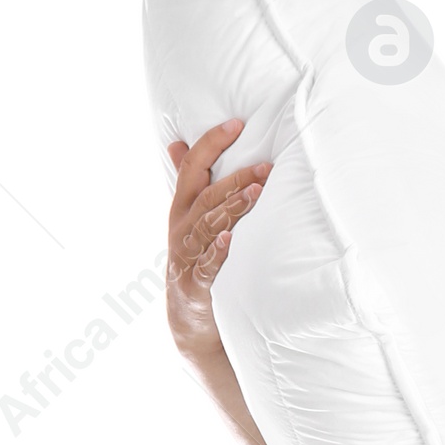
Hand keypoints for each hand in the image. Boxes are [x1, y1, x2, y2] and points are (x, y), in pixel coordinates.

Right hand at [165, 117, 271, 356]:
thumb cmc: (195, 259)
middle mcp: (181, 228)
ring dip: (232, 207)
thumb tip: (177, 142)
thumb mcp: (189, 219)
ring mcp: (187, 256)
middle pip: (207, 194)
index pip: (193, 166)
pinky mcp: (197, 284)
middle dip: (237, 177)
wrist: (188, 321)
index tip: (237, 123)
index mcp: (182, 207)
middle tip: (267, 166)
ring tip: (256, 191)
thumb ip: (188, 183)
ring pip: (208, 225)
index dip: (212, 143)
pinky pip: (206, 265)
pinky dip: (218, 251)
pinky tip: (231, 238)